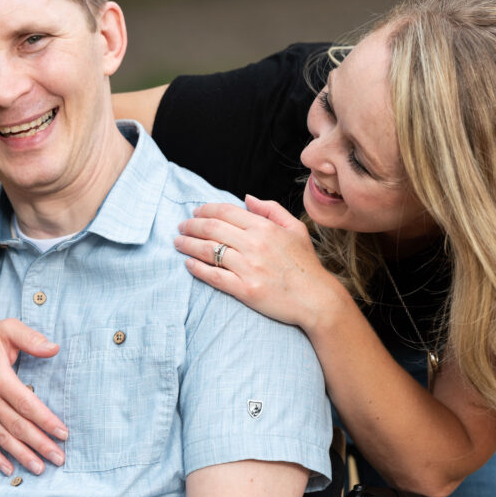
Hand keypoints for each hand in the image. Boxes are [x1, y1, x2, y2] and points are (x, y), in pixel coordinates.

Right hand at [0, 316, 68, 475]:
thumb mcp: (10, 328)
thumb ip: (32, 339)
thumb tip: (54, 348)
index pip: (27, 405)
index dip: (46, 421)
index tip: (63, 434)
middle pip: (17, 426)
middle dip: (40, 444)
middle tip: (59, 458)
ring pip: (2, 437)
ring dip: (21, 455)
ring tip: (40, 468)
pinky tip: (8, 469)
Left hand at [174, 195, 340, 329]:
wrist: (317, 299)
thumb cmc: (305, 264)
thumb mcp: (295, 229)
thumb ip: (271, 209)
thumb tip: (247, 197)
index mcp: (264, 228)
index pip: (226, 212)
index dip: (205, 210)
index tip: (194, 213)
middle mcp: (254, 245)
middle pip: (212, 229)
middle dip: (191, 226)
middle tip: (180, 227)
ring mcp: (249, 268)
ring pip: (209, 251)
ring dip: (188, 245)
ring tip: (178, 243)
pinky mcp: (245, 290)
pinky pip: (214, 276)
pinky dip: (198, 269)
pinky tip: (188, 264)